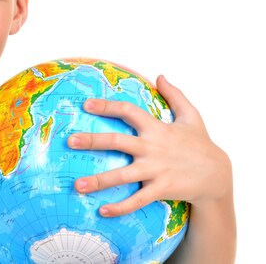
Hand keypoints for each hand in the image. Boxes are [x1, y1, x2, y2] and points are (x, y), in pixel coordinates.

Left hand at [67, 75, 231, 216]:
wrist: (218, 175)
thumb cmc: (200, 143)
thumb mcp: (191, 116)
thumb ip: (175, 95)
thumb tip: (160, 76)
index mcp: (156, 128)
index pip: (128, 112)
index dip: (108, 106)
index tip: (87, 104)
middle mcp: (152, 148)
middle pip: (118, 142)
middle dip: (93, 141)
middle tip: (70, 141)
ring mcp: (156, 169)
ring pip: (122, 175)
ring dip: (99, 180)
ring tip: (77, 185)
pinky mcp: (161, 189)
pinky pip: (138, 200)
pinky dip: (120, 207)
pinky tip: (102, 211)